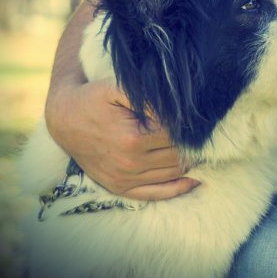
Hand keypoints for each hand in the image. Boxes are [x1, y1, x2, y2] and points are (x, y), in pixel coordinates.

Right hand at [45, 79, 199, 199]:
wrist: (64, 119)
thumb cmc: (94, 98)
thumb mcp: (119, 88)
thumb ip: (149, 96)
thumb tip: (179, 108)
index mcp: (133, 138)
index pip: (179, 135)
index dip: (193, 126)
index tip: (202, 118)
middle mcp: (130, 163)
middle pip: (180, 155)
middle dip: (196, 144)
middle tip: (208, 132)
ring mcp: (125, 178)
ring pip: (174, 174)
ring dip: (192, 163)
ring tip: (204, 148)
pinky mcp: (121, 187)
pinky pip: (157, 193)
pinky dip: (179, 187)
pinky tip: (195, 177)